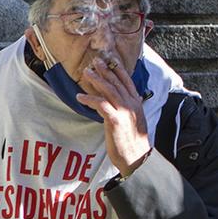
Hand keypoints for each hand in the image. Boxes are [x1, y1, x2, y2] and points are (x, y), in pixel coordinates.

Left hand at [77, 52, 152, 174]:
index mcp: (137, 104)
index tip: (110, 61)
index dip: (118, 70)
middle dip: (105, 71)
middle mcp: (132, 104)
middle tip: (95, 62)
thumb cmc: (134, 141)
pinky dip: (89, 98)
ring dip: (96, 80)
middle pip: (117, 83)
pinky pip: (100, 104)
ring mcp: (124, 111)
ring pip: (109, 90)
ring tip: (86, 73)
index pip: (128, 82)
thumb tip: (134, 98)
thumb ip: (134, 108)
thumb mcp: (137, 120)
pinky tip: (80, 96)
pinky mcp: (115, 120)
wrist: (136, 157)